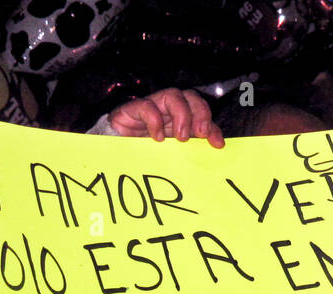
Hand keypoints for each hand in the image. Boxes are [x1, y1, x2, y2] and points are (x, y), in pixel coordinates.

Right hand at [109, 88, 224, 146]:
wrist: (115, 158)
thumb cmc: (146, 157)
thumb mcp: (174, 156)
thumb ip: (191, 151)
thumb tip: (215, 152)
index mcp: (181, 121)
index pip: (202, 114)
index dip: (212, 126)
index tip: (218, 145)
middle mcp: (168, 111)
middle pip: (191, 97)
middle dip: (200, 113)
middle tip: (200, 133)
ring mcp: (152, 108)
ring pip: (172, 96)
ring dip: (182, 115)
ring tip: (181, 137)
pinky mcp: (132, 110)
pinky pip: (146, 105)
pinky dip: (155, 120)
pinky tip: (157, 138)